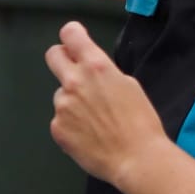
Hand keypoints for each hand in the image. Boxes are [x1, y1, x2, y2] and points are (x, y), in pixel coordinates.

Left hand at [46, 18, 163, 189]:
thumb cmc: (140, 124)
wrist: (137, 158)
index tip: (74, 39)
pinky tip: (90, 136)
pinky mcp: (57, 127)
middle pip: (53, 55)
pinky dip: (72, 124)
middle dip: (62, 57)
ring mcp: (63, 105)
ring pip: (62, 94)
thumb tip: (91, 71)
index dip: (73, 35)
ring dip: (73, 101)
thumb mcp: (129, 85)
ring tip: (96, 121)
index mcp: (96, 67)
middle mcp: (74, 82)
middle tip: (72, 69)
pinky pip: (61, 119)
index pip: (71, 35)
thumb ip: (104, 73)